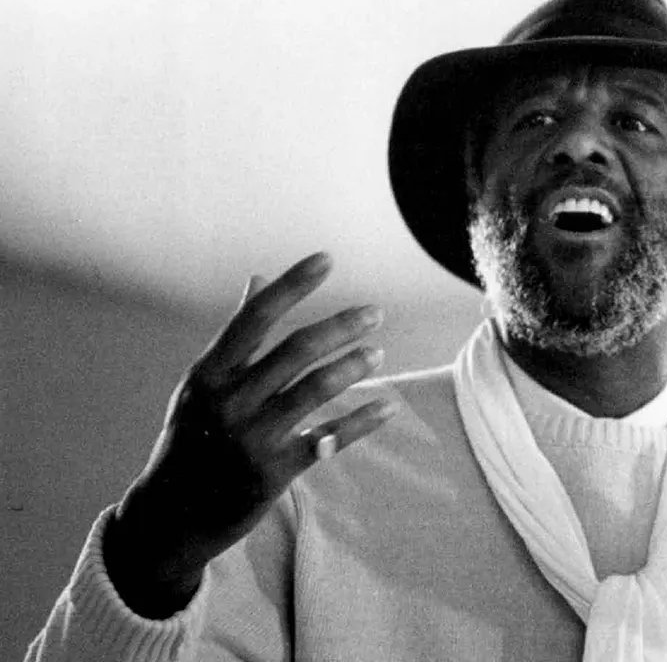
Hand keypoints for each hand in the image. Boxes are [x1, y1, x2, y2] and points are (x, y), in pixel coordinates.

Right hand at [104, 252, 396, 617]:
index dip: (292, 286)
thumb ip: (237, 336)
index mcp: (209, 374)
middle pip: (295, 351)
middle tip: (375, 314)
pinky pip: (328, 439)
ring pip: (314, 391)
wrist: (169, 517)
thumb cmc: (191, 438)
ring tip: (378, 354)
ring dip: (353, 368)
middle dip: (340, 327)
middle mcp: (229, 402)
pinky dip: (361, 421)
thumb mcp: (202, 386)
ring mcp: (251, 438)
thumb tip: (258, 279)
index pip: (255, 318)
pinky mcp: (273, 473)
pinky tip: (388, 406)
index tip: (327, 259)